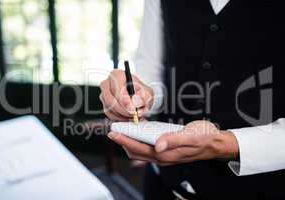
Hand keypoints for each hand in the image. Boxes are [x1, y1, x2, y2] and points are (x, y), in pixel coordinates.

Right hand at [99, 69, 153, 120]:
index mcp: (117, 75)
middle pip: (110, 100)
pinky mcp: (104, 104)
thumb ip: (145, 97)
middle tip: (133, 115)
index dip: (125, 102)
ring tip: (133, 116)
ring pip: (109, 109)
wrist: (139, 97)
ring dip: (122, 116)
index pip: (117, 90)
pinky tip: (128, 117)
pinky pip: (109, 114)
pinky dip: (119, 118)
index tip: (133, 110)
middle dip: (123, 111)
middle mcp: (107, 83)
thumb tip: (135, 102)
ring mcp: (103, 94)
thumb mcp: (148, 92)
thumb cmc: (141, 92)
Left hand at [107, 120, 238, 165]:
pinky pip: (147, 145)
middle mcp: (162, 156)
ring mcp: (163, 153)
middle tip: (113, 129)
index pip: (139, 149)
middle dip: (123, 141)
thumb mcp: (191, 137)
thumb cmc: (204, 138)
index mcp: (166, 154)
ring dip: (129, 140)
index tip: (113, 132)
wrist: (214, 142)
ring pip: (140, 149)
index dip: (124, 140)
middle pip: (136, 151)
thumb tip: (157, 145)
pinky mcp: (165, 148)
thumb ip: (173, 141)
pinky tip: (137, 129)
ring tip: (121, 129)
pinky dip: (139, 138)